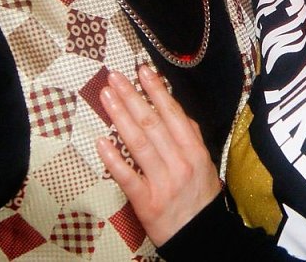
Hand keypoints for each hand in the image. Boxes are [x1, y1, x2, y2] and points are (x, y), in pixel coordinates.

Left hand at [96, 64, 221, 245]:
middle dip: (132, 97)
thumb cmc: (199, 196)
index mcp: (194, 150)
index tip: (142, 70)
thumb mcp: (204, 162)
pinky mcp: (146, 202)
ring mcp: (162, 182)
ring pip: (139, 144)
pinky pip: (128, 177)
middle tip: (115, 77)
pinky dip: (114, 159)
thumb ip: (189, 135)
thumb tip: (172, 108)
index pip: (172, 114)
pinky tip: (101, 142)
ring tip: (107, 97)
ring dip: (120, 117)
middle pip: (152, 124)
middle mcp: (180, 163)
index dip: (156, 90)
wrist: (200, 235)